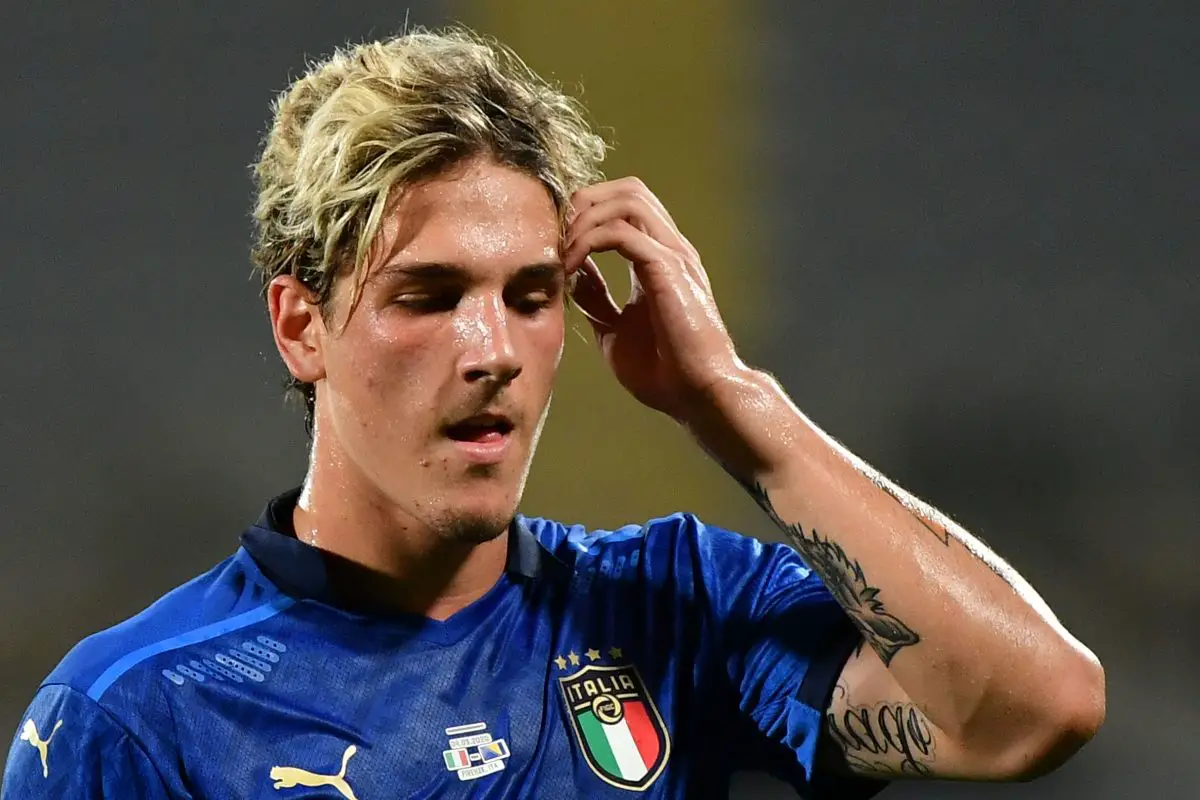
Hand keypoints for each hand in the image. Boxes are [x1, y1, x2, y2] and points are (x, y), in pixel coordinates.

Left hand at [562, 177, 741, 421]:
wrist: (700, 396)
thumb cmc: (665, 372)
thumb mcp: (615, 328)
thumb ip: (596, 298)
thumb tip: (572, 276)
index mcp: (661, 259)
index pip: (626, 206)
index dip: (587, 214)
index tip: (557, 246)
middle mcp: (671, 249)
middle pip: (628, 189)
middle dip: (585, 203)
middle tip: (557, 240)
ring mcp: (673, 257)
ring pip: (628, 200)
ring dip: (586, 219)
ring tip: (564, 252)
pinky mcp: (669, 271)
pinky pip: (623, 233)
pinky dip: (589, 242)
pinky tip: (572, 269)